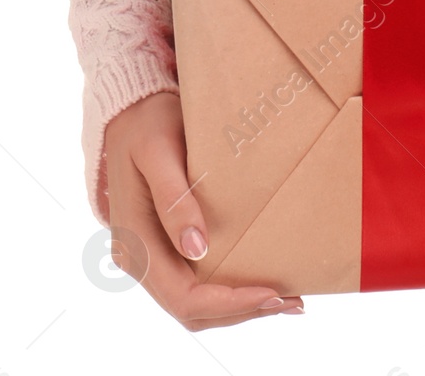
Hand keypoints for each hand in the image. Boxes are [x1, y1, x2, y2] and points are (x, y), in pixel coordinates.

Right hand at [104, 91, 303, 328]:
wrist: (130, 113)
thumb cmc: (147, 124)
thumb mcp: (159, 151)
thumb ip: (175, 199)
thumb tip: (196, 250)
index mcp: (135, 242)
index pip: (181, 295)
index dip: (228, 302)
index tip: (271, 292)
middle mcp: (140, 259)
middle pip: (190, 309)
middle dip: (241, 311)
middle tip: (294, 302)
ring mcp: (153, 256)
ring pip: (193, 305)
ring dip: (238, 309)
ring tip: (287, 299)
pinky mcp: (167, 247)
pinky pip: (195, 285)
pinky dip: (228, 294)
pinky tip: (260, 284)